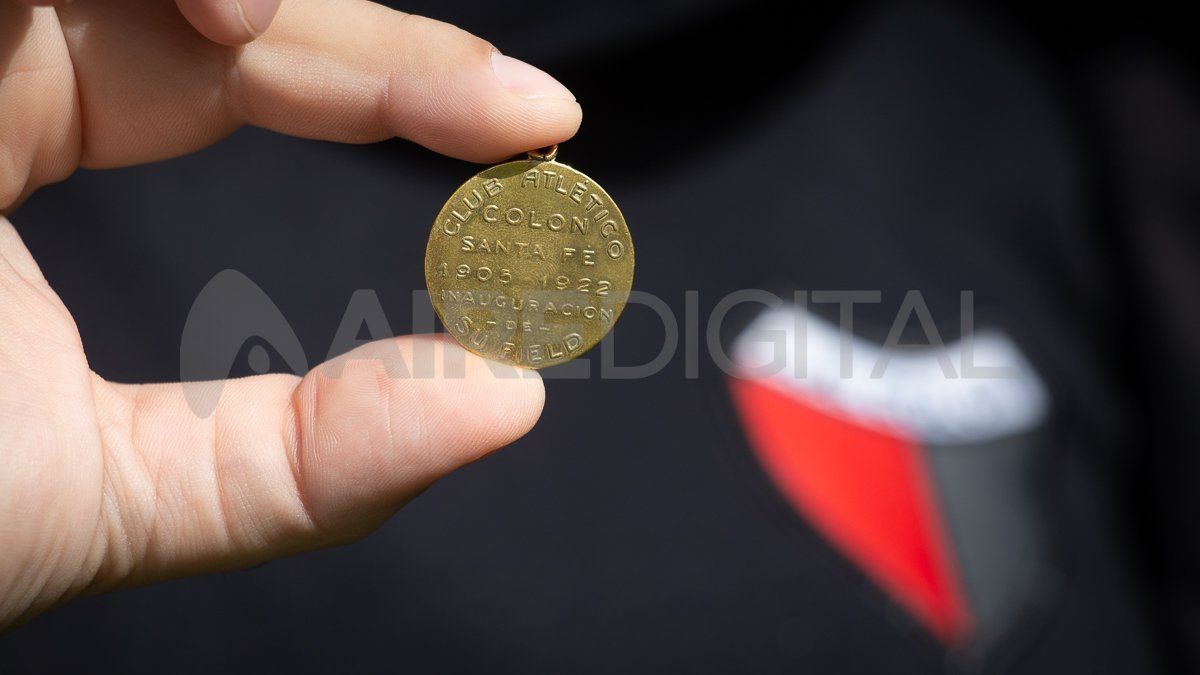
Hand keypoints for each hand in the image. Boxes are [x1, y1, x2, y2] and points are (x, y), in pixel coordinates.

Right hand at [0, 0, 577, 628]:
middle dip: (378, 40)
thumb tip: (507, 404)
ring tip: (285, 47)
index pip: (236, 64)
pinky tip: (229, 13)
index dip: (398, 81)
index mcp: (10, 125)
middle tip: (526, 114)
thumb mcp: (104, 494)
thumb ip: (302, 461)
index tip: (544, 129)